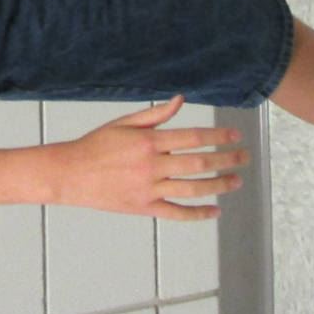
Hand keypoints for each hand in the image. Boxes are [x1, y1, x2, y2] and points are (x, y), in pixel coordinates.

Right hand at [50, 97, 247, 219]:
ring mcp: (149, 189)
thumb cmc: (96, 145)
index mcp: (148, 141)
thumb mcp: (124, 123)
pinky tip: (215, 210)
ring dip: (219, 185)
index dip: (218, 136)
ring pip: (193, 189)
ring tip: (236, 181)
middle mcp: (151, 166)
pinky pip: (177, 213)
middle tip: (244, 157)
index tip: (234, 136)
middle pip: (199, 163)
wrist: (70, 174)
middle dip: (226, 159)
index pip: (193, 137)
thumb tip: (181, 99)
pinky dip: (198, 213)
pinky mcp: (144, 207)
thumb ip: (155, 114)